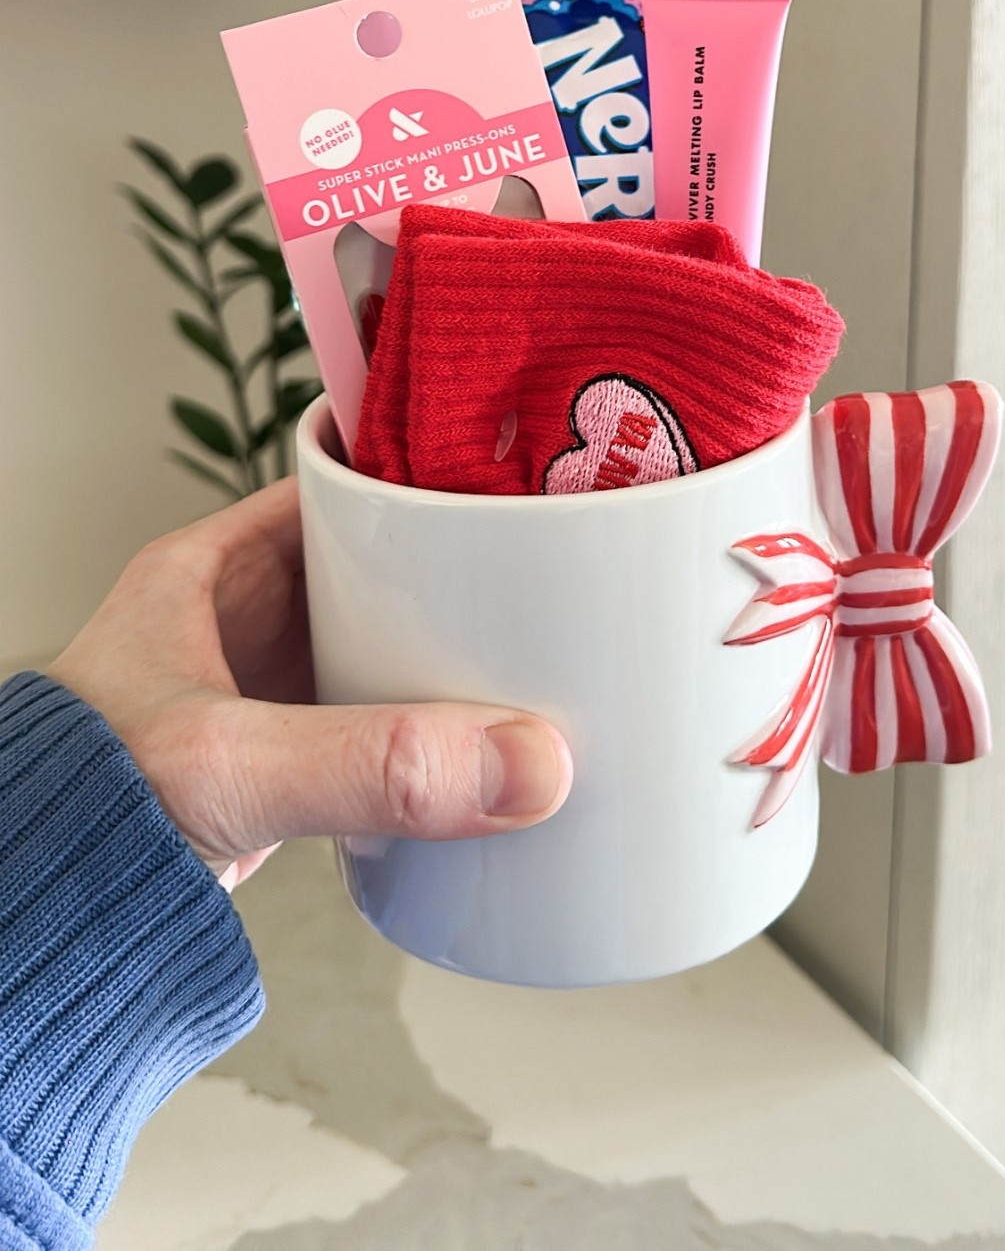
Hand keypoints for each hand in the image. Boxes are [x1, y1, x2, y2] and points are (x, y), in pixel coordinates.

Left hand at [48, 479, 571, 889]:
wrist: (34, 932)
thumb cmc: (75, 816)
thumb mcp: (233, 767)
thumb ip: (372, 765)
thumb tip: (523, 762)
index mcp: (205, 571)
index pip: (334, 489)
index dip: (416, 483)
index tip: (505, 489)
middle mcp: (231, 620)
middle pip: (368, 568)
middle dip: (448, 577)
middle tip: (542, 581)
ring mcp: (252, 694)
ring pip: (371, 645)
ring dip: (439, 656)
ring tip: (533, 654)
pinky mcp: (269, 767)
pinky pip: (363, 722)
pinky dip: (415, 728)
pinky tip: (469, 747)